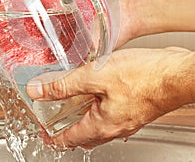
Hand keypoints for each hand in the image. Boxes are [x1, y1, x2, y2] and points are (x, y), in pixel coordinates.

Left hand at [26, 47, 194, 148]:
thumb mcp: (93, 77)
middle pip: (85, 135)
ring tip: (73, 106)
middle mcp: (115, 126)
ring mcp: (127, 118)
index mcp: (102, 124)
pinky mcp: (135, 107)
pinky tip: (98, 93)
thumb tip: (38, 91)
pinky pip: (111, 113)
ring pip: (99, 124)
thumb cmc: (144, 77)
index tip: (44, 135)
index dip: (53, 138)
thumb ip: (63, 85)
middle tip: (56, 122)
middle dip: (68, 130)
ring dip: (84, 118)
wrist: (177, 74)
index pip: (70, 139)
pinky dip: (99, 108)